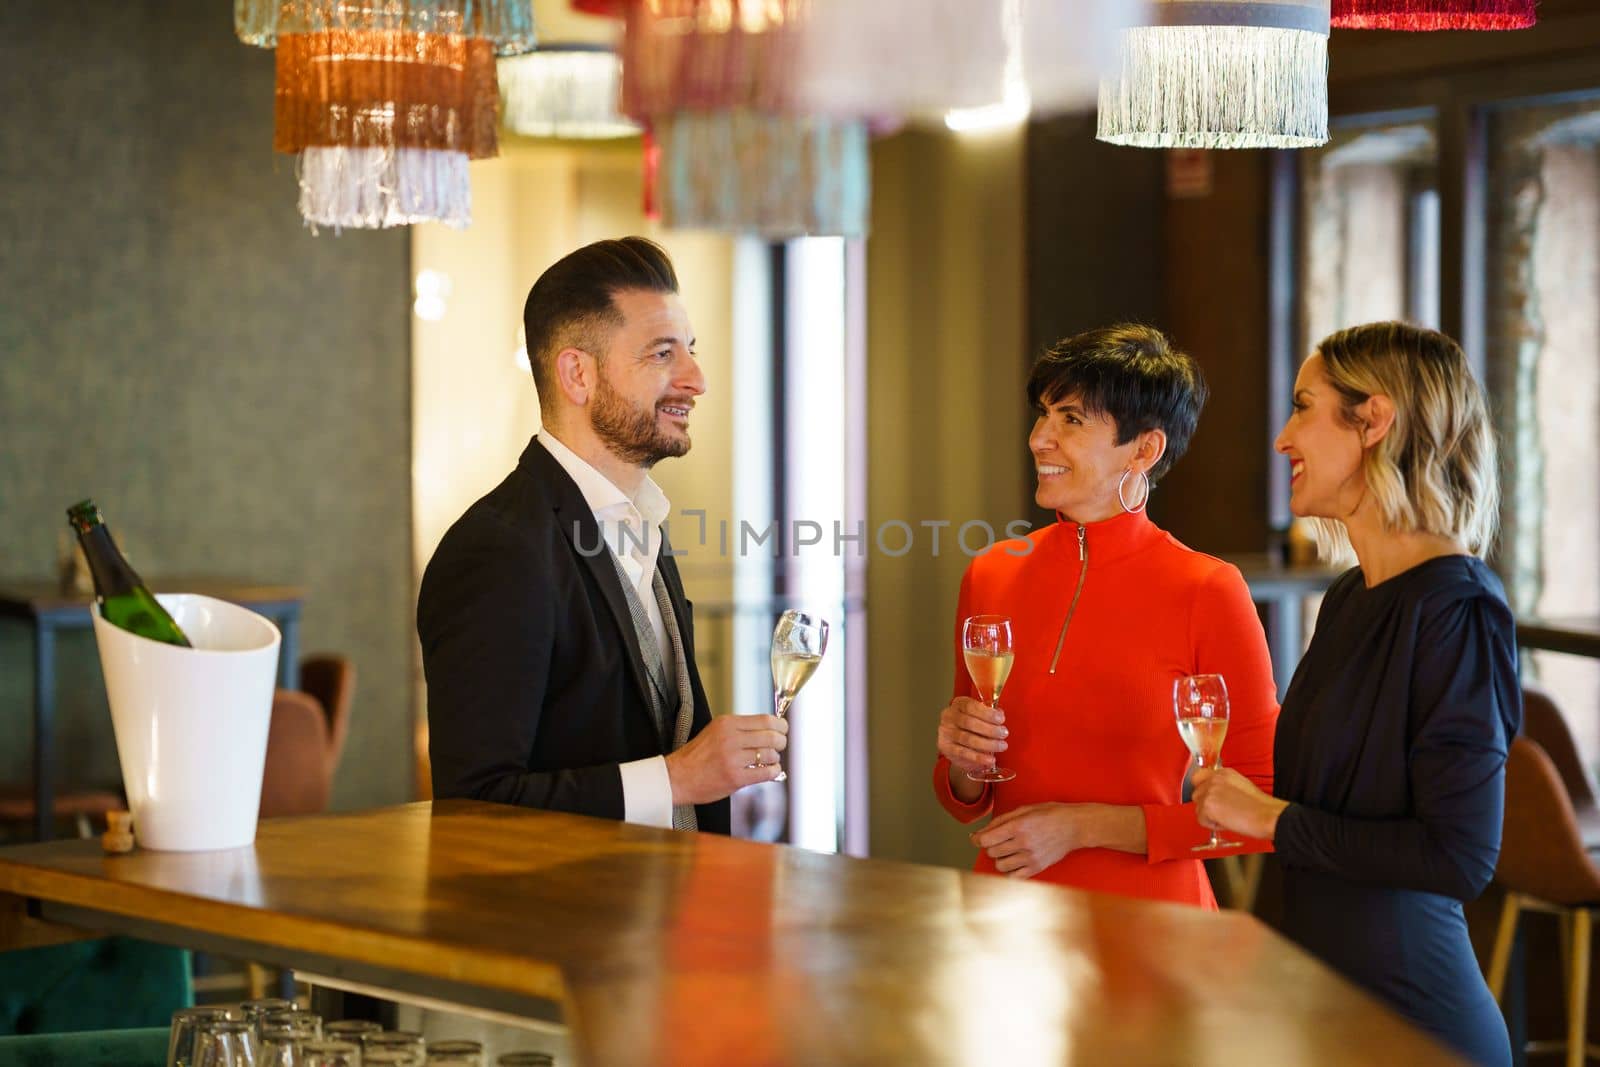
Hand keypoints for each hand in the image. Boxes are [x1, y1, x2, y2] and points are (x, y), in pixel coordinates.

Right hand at [665, 714, 787, 805]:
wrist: (677, 777)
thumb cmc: (697, 757)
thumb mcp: (716, 732)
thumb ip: (740, 729)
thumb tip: (770, 729)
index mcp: (726, 723)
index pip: (765, 719)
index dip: (780, 725)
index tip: (782, 729)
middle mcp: (731, 738)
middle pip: (771, 735)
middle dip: (781, 742)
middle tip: (779, 746)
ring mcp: (733, 758)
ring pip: (770, 754)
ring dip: (775, 758)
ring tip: (768, 761)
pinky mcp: (735, 777)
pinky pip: (766, 772)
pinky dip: (773, 772)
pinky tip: (769, 772)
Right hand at [938, 696, 1008, 777]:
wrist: (957, 742)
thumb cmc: (972, 726)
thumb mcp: (980, 715)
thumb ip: (989, 714)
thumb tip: (999, 715)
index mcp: (958, 704)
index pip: (970, 706)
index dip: (987, 713)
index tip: (1001, 719)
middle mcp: (949, 716)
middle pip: (969, 723)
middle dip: (990, 729)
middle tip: (1004, 734)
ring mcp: (946, 732)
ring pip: (967, 739)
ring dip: (988, 744)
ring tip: (1001, 746)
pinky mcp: (946, 748)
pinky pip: (963, 753)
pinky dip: (978, 757)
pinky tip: (990, 760)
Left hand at [970, 802, 1099, 878]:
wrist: (1074, 826)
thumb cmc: (1049, 814)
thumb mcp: (1023, 809)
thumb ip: (999, 821)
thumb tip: (978, 834)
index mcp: (1018, 826)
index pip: (986, 839)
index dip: (977, 838)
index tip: (978, 838)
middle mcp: (1023, 843)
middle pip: (992, 852)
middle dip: (991, 846)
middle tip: (1000, 840)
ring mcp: (1031, 858)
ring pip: (1000, 866)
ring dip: (1000, 858)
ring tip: (1009, 850)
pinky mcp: (1037, 868)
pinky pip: (1014, 877)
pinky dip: (1010, 871)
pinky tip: (1015, 861)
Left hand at [1191, 767, 1288, 840]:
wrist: (1268, 815)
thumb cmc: (1261, 807)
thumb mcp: (1242, 786)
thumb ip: (1225, 787)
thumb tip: (1216, 795)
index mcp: (1224, 773)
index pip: (1199, 776)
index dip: (1203, 790)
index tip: (1209, 798)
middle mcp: (1215, 779)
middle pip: (1196, 793)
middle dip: (1206, 805)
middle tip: (1223, 812)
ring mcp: (1210, 791)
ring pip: (1198, 808)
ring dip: (1210, 816)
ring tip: (1229, 817)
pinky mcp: (1208, 806)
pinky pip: (1201, 820)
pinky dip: (1213, 825)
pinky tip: (1228, 822)